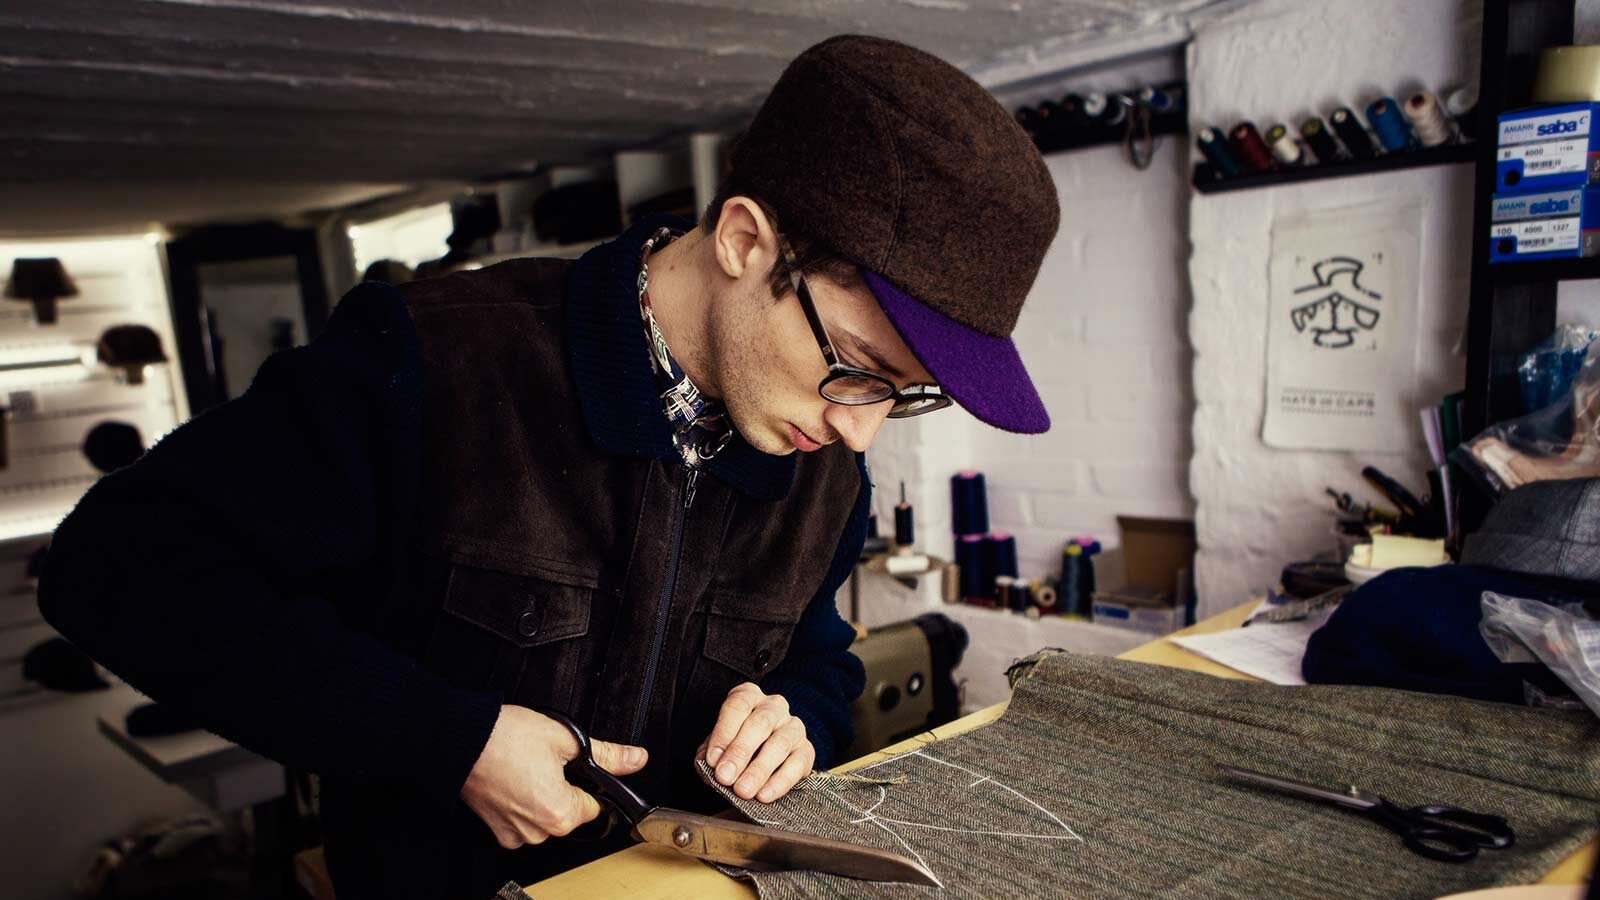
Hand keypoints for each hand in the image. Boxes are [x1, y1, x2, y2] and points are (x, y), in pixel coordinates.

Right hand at [461, 706, 647, 848]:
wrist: (460, 739)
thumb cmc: (505, 737)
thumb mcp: (566, 738)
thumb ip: (608, 754)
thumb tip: (635, 759)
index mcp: (561, 813)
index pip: (596, 805)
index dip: (589, 781)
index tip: (575, 765)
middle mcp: (538, 832)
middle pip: (569, 812)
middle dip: (564, 787)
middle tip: (546, 760)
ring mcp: (515, 834)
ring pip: (545, 816)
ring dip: (541, 794)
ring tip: (526, 766)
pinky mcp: (496, 829)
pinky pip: (521, 820)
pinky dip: (521, 802)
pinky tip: (513, 778)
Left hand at [700, 682, 813, 803]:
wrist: (771, 752)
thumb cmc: (739, 743)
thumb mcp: (720, 741)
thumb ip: (711, 751)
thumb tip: (707, 764)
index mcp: (749, 697)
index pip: (737, 706)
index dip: (724, 732)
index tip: (712, 759)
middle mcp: (774, 706)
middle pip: (760, 723)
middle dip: (740, 751)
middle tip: (725, 776)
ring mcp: (793, 727)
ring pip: (780, 744)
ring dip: (759, 770)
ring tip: (743, 790)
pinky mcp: (807, 750)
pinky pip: (797, 764)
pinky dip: (779, 782)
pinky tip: (764, 795)